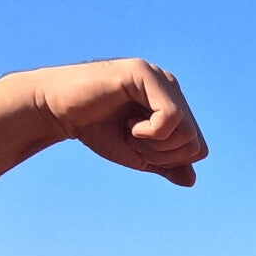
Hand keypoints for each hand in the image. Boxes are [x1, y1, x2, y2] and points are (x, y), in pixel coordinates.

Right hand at [29, 60, 208, 186]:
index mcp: (173, 104)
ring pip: (187, 132)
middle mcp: (170, 88)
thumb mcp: (136, 154)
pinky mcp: (144, 74)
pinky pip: (172, 116)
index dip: (171, 161)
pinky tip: (130, 124)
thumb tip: (191, 181)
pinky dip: (151, 133)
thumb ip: (165, 166)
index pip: (198, 148)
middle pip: (195, 143)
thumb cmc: (95, 129)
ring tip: (129, 131)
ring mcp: (159, 78)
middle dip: (163, 156)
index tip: (140, 148)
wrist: (57, 111)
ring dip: (154, 145)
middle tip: (133, 140)